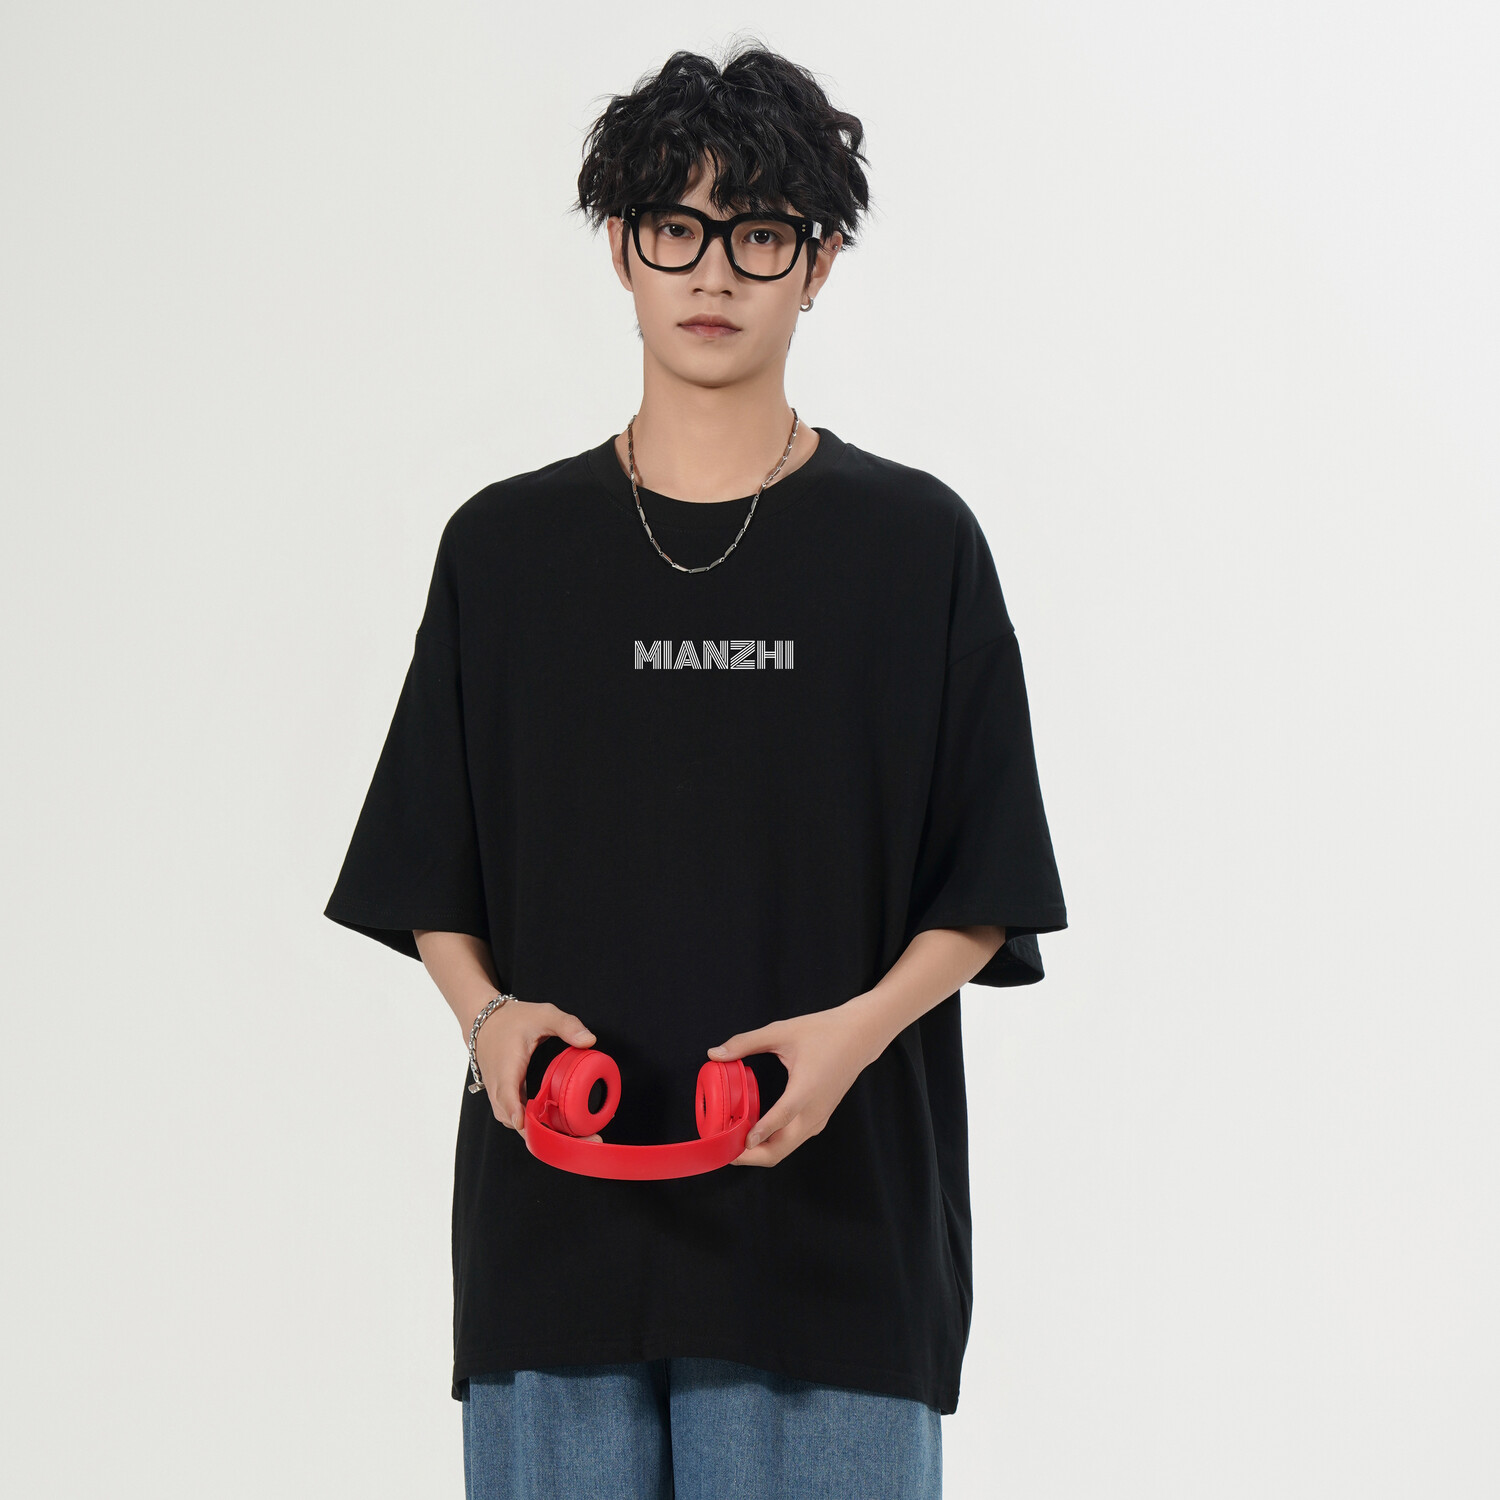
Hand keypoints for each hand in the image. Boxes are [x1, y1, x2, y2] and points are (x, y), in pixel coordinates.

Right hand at [477, 1000, 604, 1143]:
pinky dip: (535, 1126)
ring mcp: (501, 1096)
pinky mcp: (505, 1099)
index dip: (516, 1112)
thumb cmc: (512, 1019)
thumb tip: (590, 1041)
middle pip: (515, 1120)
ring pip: (515, 1123)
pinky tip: (558, 1128)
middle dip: (543, 1133)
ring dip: (540, 1133)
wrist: (483, 1022)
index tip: (526, 1124)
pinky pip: (517, 1119)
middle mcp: (500, 1088)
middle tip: (579, 1138)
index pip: (507, 1096)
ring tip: (574, 1138)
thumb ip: (567, 1025)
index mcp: (506, 1068)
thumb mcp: (543, 1014)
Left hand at [707, 1001, 884, 1166]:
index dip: (760, 1132)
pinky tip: (754, 1131)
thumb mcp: (781, 1031)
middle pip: (781, 1149)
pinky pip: (794, 1139)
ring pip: (787, 1148)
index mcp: (806, 1089)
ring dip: (760, 1151)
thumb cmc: (824, 1031)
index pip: (781, 1118)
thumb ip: (746, 1042)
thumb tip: (714, 1053)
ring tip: (733, 1142)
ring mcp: (818, 1118)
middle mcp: (814, 1110)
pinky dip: (773, 1142)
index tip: (739, 1143)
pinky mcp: (819, 1118)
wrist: (860, 1036)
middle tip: (724, 1150)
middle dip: (751, 1156)